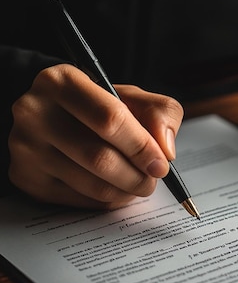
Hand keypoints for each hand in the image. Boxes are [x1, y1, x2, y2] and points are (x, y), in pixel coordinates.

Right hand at [8, 64, 183, 207]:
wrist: (52, 117)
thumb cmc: (97, 106)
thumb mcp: (130, 96)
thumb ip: (160, 112)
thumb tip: (165, 150)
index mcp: (61, 82)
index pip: (109, 119)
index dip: (142, 146)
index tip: (161, 164)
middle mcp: (35, 112)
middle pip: (100, 158)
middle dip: (137, 176)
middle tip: (152, 180)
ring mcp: (26, 147)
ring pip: (92, 185)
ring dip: (125, 192)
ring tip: (136, 185)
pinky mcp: (26, 177)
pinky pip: (79, 200)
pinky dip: (106, 200)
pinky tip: (114, 189)